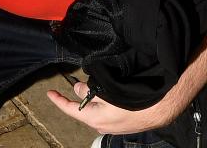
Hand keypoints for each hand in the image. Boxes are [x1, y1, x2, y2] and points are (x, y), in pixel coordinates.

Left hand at [47, 80, 176, 135]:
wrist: (158, 111)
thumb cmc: (132, 103)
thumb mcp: (106, 92)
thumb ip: (88, 90)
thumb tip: (78, 88)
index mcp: (94, 119)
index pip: (70, 109)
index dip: (58, 100)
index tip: (49, 93)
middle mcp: (101, 125)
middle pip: (84, 108)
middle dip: (81, 95)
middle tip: (82, 82)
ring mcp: (112, 125)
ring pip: (97, 107)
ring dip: (96, 97)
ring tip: (102, 86)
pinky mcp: (122, 122)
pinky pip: (108, 110)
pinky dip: (106, 101)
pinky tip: (114, 94)